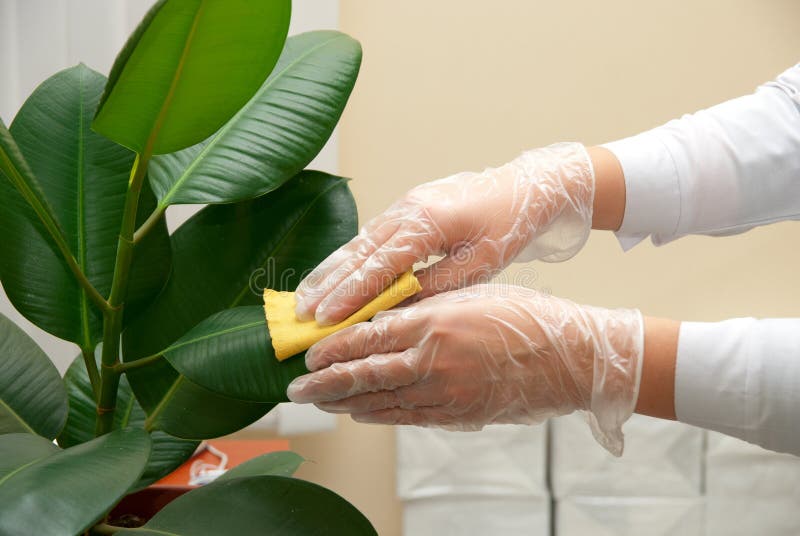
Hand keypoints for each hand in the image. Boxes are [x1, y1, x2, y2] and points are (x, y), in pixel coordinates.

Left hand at [287, 285, 642, 455]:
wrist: (569, 357)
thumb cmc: (523, 318)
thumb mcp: (469, 297)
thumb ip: (422, 309)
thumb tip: (378, 322)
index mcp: (433, 320)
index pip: (367, 338)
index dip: (332, 350)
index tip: (309, 356)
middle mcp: (433, 359)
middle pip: (363, 376)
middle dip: (323, 385)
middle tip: (297, 390)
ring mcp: (445, 392)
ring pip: (380, 401)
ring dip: (345, 404)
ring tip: (320, 402)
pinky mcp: (458, 414)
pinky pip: (407, 418)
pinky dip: (379, 415)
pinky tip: (360, 413)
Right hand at [294, 143, 594, 324]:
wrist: (525, 187)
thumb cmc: (508, 227)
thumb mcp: (479, 265)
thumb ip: (436, 286)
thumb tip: (394, 312)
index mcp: (428, 222)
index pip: (379, 266)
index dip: (348, 296)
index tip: (323, 321)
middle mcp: (408, 209)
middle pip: (358, 252)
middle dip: (326, 285)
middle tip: (298, 314)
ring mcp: (405, 205)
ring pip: (358, 243)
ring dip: (330, 271)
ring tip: (302, 297)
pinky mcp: (407, 207)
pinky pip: (370, 237)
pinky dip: (349, 259)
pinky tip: (331, 276)